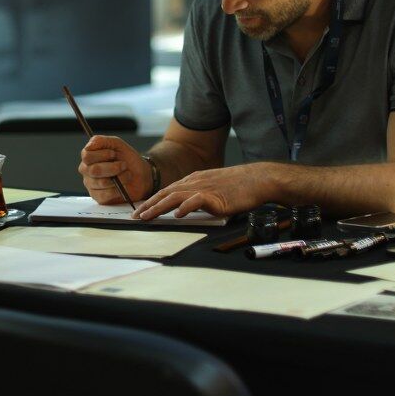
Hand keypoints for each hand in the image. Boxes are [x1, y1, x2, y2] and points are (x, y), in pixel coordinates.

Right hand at [78, 135, 151, 203]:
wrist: (141, 175)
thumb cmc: (128, 159)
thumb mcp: (117, 144)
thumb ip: (102, 141)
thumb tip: (89, 145)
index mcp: (89, 157)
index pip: (86, 156)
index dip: (101, 155)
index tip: (113, 154)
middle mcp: (87, 171)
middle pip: (93, 170)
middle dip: (112, 167)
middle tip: (124, 165)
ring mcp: (91, 185)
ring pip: (101, 182)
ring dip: (119, 178)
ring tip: (127, 175)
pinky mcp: (98, 197)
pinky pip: (104, 194)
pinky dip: (116, 190)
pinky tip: (122, 186)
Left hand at [132, 163, 277, 219]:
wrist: (258, 179)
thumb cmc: (238, 186)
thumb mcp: (212, 188)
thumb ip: (197, 196)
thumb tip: (183, 208)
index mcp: (194, 180)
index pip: (167, 190)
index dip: (152, 200)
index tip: (141, 210)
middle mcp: (196, 182)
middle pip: (167, 192)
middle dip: (149, 205)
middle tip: (136, 216)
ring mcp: (205, 188)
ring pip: (176, 196)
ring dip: (159, 207)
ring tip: (148, 216)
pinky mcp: (216, 196)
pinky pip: (197, 200)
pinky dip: (185, 207)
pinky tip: (176, 214)